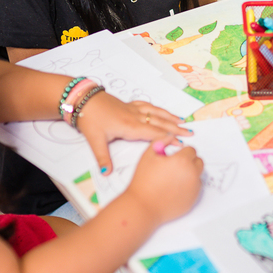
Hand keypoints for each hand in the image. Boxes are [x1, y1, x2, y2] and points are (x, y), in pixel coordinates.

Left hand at [75, 94, 190, 173]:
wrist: (82, 99)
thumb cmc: (89, 118)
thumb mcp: (95, 140)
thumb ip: (103, 158)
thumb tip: (106, 173)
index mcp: (130, 127)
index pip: (154, 134)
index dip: (169, 138)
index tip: (181, 143)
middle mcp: (135, 117)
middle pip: (160, 122)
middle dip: (176, 128)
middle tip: (190, 133)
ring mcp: (132, 109)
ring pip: (156, 112)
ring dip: (170, 117)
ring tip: (182, 121)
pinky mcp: (128, 105)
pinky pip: (148, 106)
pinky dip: (158, 109)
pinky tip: (162, 110)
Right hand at [126, 140, 203, 223]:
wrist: (143, 206)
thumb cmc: (144, 181)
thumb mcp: (148, 155)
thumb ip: (160, 140)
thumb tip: (170, 135)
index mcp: (183, 161)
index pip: (191, 150)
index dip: (182, 152)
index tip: (174, 157)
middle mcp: (192, 173)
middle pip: (198, 161)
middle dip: (189, 161)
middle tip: (175, 167)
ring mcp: (194, 188)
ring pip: (198, 175)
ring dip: (190, 173)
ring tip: (173, 178)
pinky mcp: (193, 199)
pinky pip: (196, 188)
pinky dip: (189, 186)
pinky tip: (175, 189)